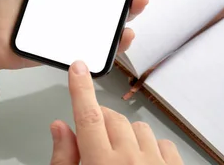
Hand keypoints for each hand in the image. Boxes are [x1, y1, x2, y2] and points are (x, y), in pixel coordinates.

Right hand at [49, 61, 183, 164]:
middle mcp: (130, 161)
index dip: (81, 89)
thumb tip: (60, 128)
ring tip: (119, 159)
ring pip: (138, 128)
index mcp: (100, 164)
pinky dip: (151, 148)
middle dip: (101, 123)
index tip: (79, 68)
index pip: (88, 116)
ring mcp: (156, 163)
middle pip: (112, 119)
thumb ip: (63, 159)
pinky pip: (163, 142)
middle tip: (94, 142)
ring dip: (126, 136)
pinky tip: (142, 163)